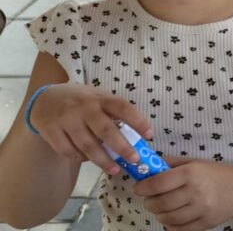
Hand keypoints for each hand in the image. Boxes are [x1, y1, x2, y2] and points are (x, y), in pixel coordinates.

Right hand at [29, 83, 152, 174]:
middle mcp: (84, 107)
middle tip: (135, 159)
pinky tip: (88, 160)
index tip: (150, 135)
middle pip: (105, 130)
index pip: (122, 107)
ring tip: (115, 169)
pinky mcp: (51, 131)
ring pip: (87, 145)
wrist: (46, 99)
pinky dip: (81, 158)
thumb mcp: (99, 100)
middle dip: (122, 147)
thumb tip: (137, 137)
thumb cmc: (82, 102)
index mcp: (101, 98)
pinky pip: (68, 151)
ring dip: (103, 160)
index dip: (137, 121)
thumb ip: (114, 114)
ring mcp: (66, 119)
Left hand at [134, 157, 232, 229]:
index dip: (143, 187)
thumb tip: (148, 168)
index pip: (158, 183)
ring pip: (168, 218)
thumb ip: (172, 164)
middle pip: (161, 203)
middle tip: (149, 200)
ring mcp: (201, 209)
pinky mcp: (206, 223)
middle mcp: (195, 191)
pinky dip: (170, 226)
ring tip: (160, 209)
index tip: (138, 188)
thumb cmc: (215, 174)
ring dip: (159, 215)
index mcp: (191, 173)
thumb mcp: (195, 163)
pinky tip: (171, 219)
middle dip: (149, 203)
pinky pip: (180, 229)